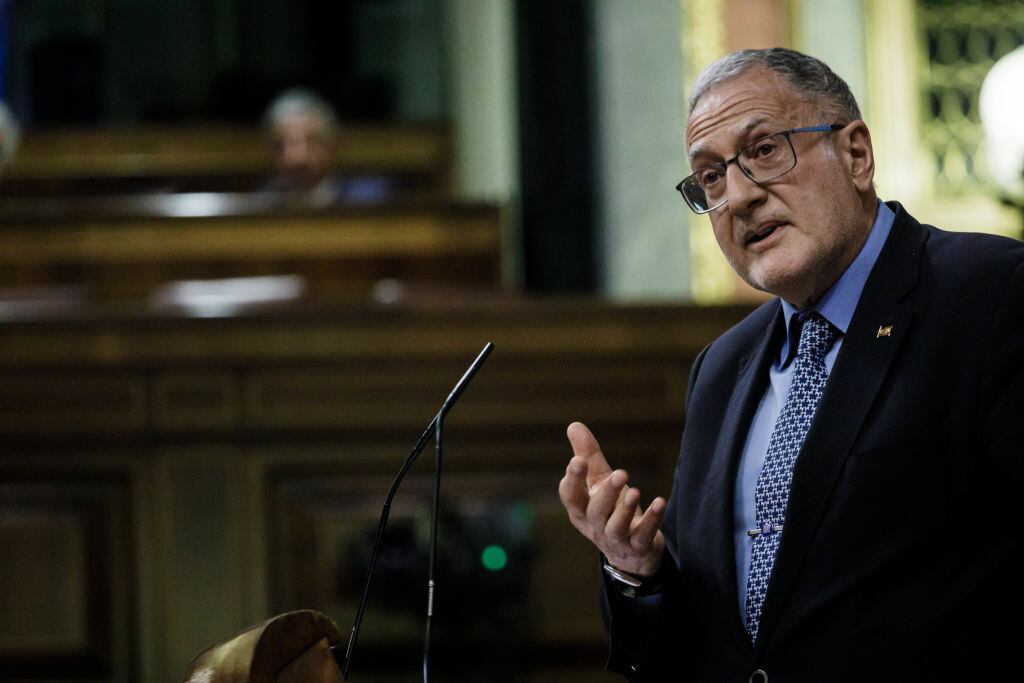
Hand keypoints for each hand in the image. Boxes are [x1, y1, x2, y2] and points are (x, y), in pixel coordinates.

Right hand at [559, 421, 665, 576]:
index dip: (573, 479)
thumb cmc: (608, 508)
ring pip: (616, 527)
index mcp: (580, 509)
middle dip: (606, 493)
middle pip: (595, 511)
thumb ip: (588, 455)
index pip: (571, 496)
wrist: (627, 551)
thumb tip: (574, 425)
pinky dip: (652, 520)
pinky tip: (660, 502)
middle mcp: (594, 526)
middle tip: (621, 473)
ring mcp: (616, 539)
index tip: (579, 460)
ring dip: (625, 509)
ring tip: (635, 490)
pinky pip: (643, 536)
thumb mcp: (598, 481)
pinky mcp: (638, 546)